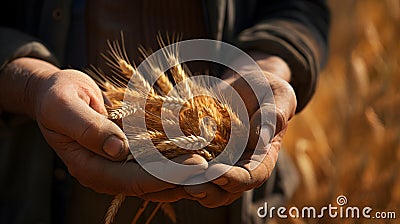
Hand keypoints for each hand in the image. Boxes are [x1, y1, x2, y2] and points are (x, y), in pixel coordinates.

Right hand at [0, 57, 195, 199]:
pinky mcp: (126, 157)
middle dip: (182, 177)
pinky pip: (154, 164)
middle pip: (149, 184)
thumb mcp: (64, 106)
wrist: (56, 94)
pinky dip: (175, 161)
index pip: (132, 179)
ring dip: (183, 174)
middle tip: (214, 166)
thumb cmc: (57, 96)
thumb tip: (118, 150)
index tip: (196, 165)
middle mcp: (105, 174)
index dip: (166, 174)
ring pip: (155, 179)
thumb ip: (88, 127)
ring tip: (214, 163)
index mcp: (87, 167)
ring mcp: (116, 167)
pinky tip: (197, 153)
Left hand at [184, 53, 296, 206]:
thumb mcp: (276, 95)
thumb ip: (274, 115)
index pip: (253, 176)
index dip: (236, 178)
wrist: (241, 86)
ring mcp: (219, 164)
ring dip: (187, 185)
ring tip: (170, 179)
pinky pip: (188, 170)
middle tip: (188, 184)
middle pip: (225, 190)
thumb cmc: (264, 88)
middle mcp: (241, 166)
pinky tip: (158, 166)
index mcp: (263, 156)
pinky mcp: (200, 156)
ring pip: (204, 187)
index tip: (217, 172)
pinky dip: (174, 172)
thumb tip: (262, 138)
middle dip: (207, 189)